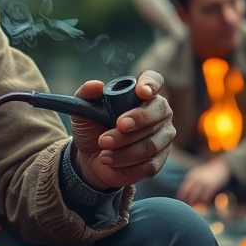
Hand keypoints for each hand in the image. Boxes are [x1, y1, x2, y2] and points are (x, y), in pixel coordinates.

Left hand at [71, 70, 174, 190]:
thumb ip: (86, 94)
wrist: (90, 158)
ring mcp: (162, 137)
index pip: (154, 80)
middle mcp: (158, 112)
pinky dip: (127, 164)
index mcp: (141, 94)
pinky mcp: (158, 160)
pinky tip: (111, 162)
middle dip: (137, 119)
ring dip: (125, 148)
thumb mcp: (83, 110)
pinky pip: (149, 164)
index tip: (141, 92)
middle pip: (158, 112)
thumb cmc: (93, 128)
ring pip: (151, 143)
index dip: (151, 84)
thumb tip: (96, 85)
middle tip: (118, 125)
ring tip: (103, 150)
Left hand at [176, 157, 231, 206]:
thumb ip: (192, 184)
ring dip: (199, 205)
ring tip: (202, 208)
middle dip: (190, 204)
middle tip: (193, 209)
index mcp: (191, 176)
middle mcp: (196, 179)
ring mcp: (204, 183)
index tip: (185, 205)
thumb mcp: (198, 175)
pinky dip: (206, 204)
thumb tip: (187, 197)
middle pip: (189, 195)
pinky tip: (208, 206)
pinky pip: (206, 199)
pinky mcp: (211, 186)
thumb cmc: (209, 173)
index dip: (183, 199)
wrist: (221, 167)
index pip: (183, 190)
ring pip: (198, 198)